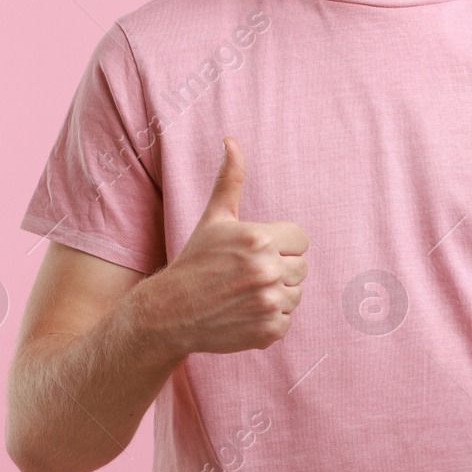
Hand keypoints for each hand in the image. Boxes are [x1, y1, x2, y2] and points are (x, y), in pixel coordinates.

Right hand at [136, 136, 309, 354]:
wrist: (170, 312)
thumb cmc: (195, 260)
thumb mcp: (214, 217)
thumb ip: (230, 179)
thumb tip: (231, 140)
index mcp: (259, 239)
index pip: (301, 239)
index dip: (281, 244)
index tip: (256, 251)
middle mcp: (267, 270)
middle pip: (301, 267)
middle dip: (279, 268)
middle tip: (246, 273)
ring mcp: (268, 303)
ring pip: (296, 294)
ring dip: (276, 294)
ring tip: (245, 292)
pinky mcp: (268, 331)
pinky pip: (286, 320)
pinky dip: (269, 319)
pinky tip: (243, 312)